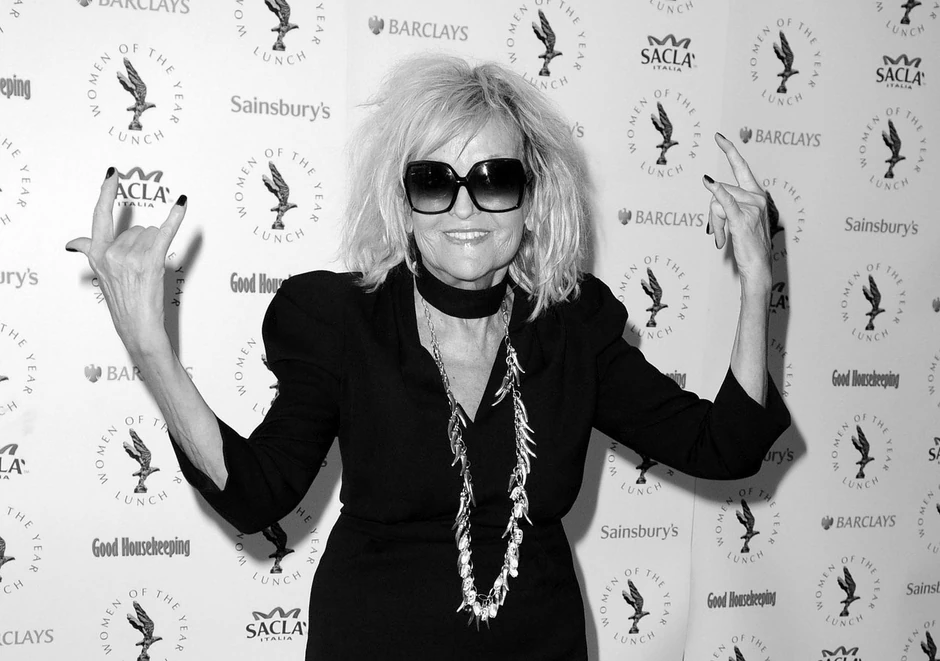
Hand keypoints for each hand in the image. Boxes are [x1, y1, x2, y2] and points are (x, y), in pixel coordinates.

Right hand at [65, 167, 186, 352]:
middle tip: (141, 270)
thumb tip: (71, 243)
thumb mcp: (100, 275)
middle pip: (138, 229)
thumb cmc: (123, 301)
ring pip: (153, 235)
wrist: (136, 326)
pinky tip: (181, 204)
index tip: (112, 174)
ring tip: (149, 273)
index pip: (99, 216)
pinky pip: (165, 233)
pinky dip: (175, 218)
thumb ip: (89, 252)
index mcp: (97, 253)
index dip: (106, 193)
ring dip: (157, 249)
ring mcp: (129, 258)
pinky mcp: (149, 262)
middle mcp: (110, 253)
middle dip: (145, 244)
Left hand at [702, 133, 771, 287]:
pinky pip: (726, 202)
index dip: (730, 151)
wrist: (758, 267)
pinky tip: (708, 182)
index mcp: (757, 195)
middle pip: (720, 192)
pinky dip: (717, 192)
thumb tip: (711, 190)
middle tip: (714, 234)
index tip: (719, 137)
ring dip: (713, 224)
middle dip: (712, 214)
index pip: (741, 167)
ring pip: (716, 203)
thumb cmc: (749, 245)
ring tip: (720, 239)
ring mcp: (752, 207)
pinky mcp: (743, 220)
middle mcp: (757, 197)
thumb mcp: (738, 219)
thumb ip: (726, 204)